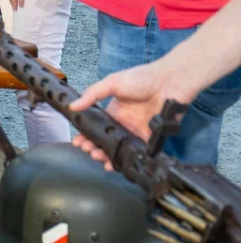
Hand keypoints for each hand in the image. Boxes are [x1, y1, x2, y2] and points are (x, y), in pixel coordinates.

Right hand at [69, 59, 193, 169]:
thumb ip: (92, 94)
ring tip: (102, 160)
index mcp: (114, 110)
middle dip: (96, 148)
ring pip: (122, 148)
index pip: (97, 126)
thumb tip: (73, 106)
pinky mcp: (151, 137)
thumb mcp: (112, 82)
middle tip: (89, 152)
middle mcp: (124, 122)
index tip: (78, 142)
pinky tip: (122, 163)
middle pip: (108, 140)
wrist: (169, 82)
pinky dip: (131, 158)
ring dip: (111, 156)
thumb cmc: (142, 78)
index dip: (87, 135)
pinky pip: (140, 151)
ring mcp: (137, 130)